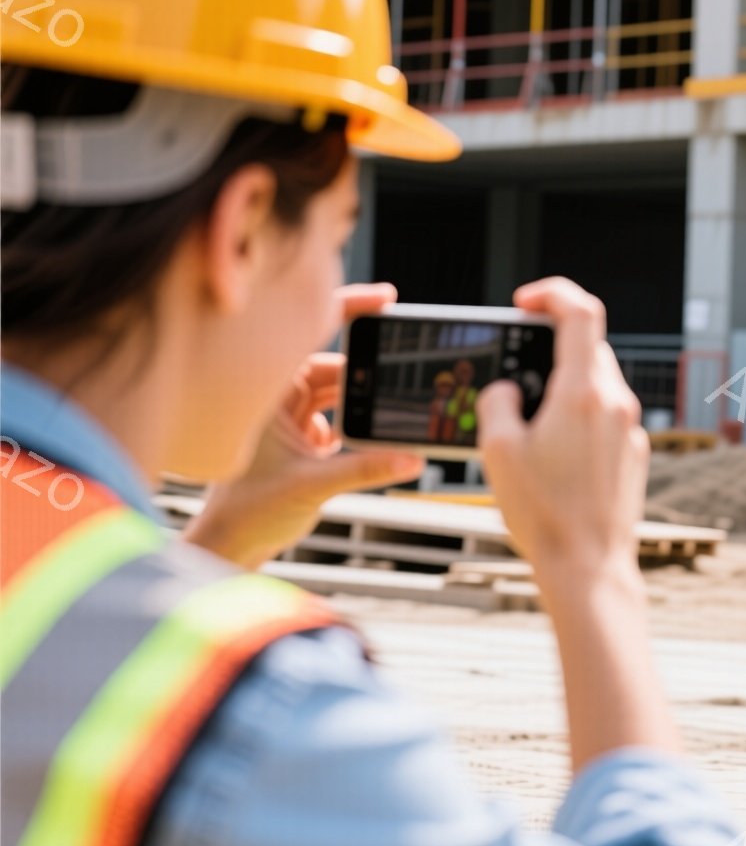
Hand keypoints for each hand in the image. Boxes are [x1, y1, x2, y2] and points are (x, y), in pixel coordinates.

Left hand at [184, 284, 426, 568]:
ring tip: (386, 425)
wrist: (232, 545)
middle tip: (405, 382)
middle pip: (337, 368)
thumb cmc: (247, 512)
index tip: (387, 300)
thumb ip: (365, 469)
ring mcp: (290, 416)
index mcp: (267, 391)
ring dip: (363, 411)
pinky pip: (340, 419)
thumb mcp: (311, 486)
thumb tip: (412, 458)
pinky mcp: (302, 437)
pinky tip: (356, 450)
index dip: (350, 309)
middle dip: (369, 378)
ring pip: (341, 396)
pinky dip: (355, 431)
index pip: (310, 335)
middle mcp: (277, 396)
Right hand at [476, 278, 648, 595]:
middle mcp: (616, 404)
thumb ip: (497, 402)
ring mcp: (630, 430)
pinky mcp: (634, 454)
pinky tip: (553, 450)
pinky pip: (606, 416)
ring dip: (564, 384)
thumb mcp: (497, 451)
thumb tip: (508, 388)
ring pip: (598, 383)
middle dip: (550, 348)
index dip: (552, 293)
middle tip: (516, 370)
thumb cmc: (544, 514)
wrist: (588, 567)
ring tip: (529, 420)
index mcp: (583, 394)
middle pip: (588, 347)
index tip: (526, 302)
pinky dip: (579, 415)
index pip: (580, 312)